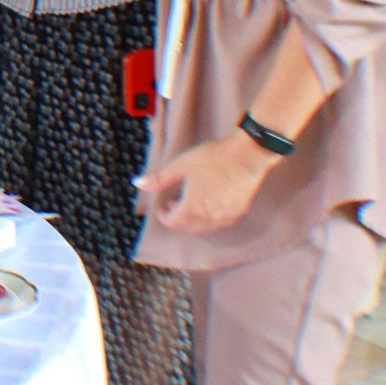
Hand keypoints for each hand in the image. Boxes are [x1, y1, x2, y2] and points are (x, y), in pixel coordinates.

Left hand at [134, 131, 277, 232]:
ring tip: (191, 203)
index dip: (164, 217)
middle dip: (178, 220)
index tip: (161, 208)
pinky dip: (210, 219)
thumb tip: (138, 183)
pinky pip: (220, 223)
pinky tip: (210, 205)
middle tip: (173, 204)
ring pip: (205, 228)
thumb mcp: (182, 164)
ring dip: (194, 220)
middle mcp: (210, 217)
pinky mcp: (239, 212)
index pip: (174, 223)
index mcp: (193, 207)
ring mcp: (226, 216)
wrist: (247, 156)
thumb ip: (160, 178)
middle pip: (189, 228)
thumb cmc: (213, 158)